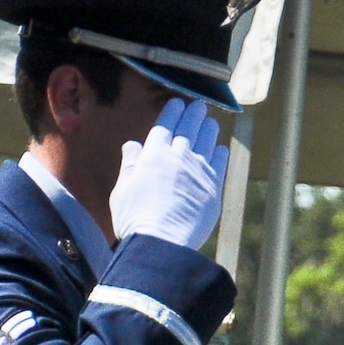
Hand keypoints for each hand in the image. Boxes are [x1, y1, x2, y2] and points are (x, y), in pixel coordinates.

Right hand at [109, 99, 229, 249]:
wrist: (162, 242)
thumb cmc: (135, 219)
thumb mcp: (122, 190)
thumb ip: (130, 164)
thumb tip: (133, 144)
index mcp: (153, 154)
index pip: (165, 125)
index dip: (172, 111)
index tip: (178, 102)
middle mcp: (178, 157)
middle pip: (189, 128)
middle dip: (194, 115)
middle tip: (200, 107)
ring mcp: (198, 171)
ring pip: (207, 142)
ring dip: (209, 130)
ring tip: (211, 123)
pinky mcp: (213, 189)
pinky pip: (219, 164)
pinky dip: (220, 154)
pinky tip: (221, 150)